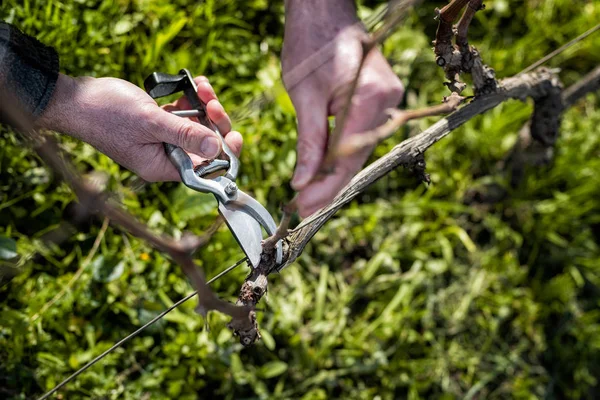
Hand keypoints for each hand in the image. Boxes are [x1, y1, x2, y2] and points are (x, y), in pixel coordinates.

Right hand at [37, 74, 241, 181]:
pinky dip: (191, 100)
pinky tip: (194, 84)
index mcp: (162, 167)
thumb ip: (185, 135)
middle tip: (212, 102)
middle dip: (214, 124)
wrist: (75, 98)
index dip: (224, 154)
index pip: (204, 170)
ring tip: (202, 87)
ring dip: (204, 106)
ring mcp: (160, 140)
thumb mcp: (151, 123)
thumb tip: (217, 148)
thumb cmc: (107, 113)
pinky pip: (182, 115)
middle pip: (204, 147)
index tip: (235, 136)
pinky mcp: (157, 124)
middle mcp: (164, 157)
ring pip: (196, 128)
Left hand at [282, 0, 403, 216]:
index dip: (325, 187)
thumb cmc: (311, 44)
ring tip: (308, 196)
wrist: (325, 11)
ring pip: (358, 149)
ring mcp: (389, 100)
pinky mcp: (381, 100)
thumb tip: (303, 183)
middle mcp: (388, 101)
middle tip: (302, 209)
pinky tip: (322, 171)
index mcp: (370, 97)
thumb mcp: (303, 95)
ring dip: (334, 172)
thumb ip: (309, 142)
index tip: (302, 207)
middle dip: (328, 184)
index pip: (347, 156)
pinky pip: (360, 135)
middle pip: (356, 156)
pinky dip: (340, 153)